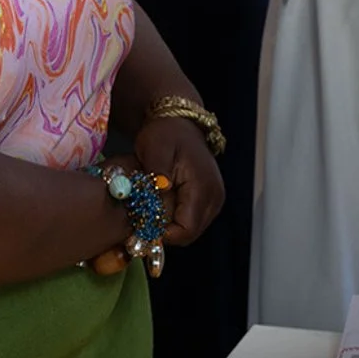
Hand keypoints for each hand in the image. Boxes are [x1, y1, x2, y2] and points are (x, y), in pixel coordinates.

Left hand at [132, 116, 224, 248]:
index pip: (187, 230)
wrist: (179, 123)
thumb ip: (157, 174)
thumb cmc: (165, 134)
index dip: (165, 234)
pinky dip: (176, 219)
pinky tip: (161, 206)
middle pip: (190, 234)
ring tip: (151, 212)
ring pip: (192, 230)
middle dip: (166, 232)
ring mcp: (215, 199)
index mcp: (203, 188)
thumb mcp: (155, 149)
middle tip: (143, 220)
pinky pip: (193, 220)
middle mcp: (215, 197)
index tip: (143, 225)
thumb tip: (159, 197)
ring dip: (171, 226)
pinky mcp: (210, 199)